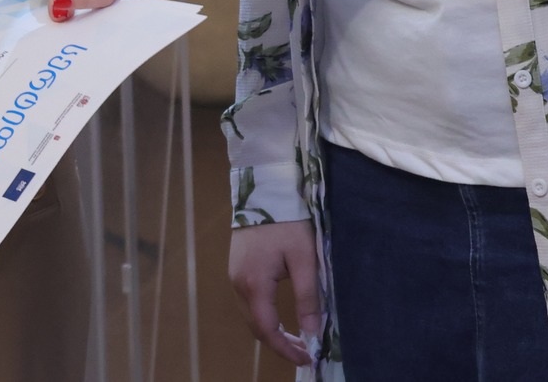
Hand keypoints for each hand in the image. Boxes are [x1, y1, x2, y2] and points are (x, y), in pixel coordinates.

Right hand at [228, 220, 321, 366]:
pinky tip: (281, 317)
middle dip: (280, 344)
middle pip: (256, 327)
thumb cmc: (288, 222)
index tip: (308, 357)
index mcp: (254, 284)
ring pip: (251, 316)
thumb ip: (308, 297)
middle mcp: (238, 284)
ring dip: (272, 331)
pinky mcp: (237, 268)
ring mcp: (234, 276)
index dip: (287, 349)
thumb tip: (313, 332)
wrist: (265, 189)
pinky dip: (265, 317)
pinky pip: (249, 303)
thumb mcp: (304, 258)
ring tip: (297, 338)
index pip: (268, 330)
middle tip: (306, 351)